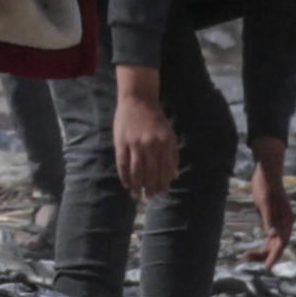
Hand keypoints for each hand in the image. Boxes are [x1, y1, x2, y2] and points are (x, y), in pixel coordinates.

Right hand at [111, 72, 178, 198]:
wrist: (138, 99)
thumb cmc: (156, 119)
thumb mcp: (169, 135)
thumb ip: (172, 155)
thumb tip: (174, 176)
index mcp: (165, 144)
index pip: (164, 170)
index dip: (163, 184)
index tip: (162, 193)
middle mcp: (150, 146)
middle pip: (150, 173)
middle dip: (150, 188)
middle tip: (149, 197)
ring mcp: (135, 144)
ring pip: (136, 172)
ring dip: (137, 186)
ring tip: (137, 196)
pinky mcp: (121, 143)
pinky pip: (122, 164)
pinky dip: (124, 177)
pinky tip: (126, 184)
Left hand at [250, 156, 295, 261]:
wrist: (265, 173)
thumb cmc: (265, 186)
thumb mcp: (264, 203)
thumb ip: (269, 220)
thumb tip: (272, 236)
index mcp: (286, 220)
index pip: (282, 243)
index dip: (274, 256)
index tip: (267, 267)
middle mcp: (284, 224)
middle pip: (276, 245)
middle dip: (263, 254)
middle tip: (247, 258)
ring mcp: (278, 223)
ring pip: (271, 244)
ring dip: (260, 252)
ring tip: (244, 256)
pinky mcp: (271, 221)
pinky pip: (267, 238)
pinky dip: (260, 246)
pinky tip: (250, 251)